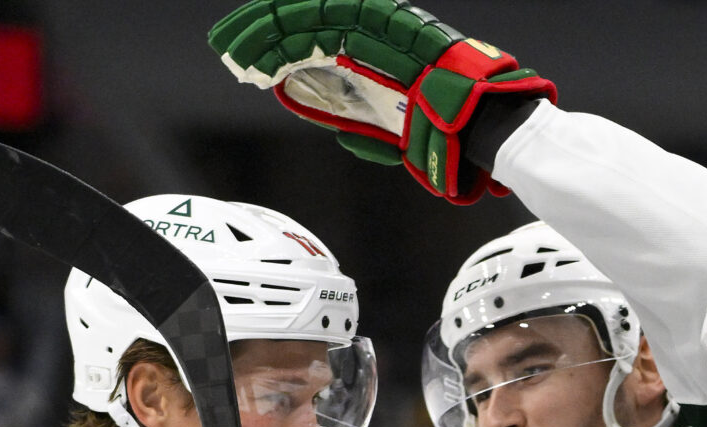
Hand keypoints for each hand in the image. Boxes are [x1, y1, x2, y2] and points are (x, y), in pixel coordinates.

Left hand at [211, 0, 555, 202]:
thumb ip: (360, 123)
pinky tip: (262, 32)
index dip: (275, 48)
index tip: (244, 63)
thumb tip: (329, 126)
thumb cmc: (450, 133)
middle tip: (225, 48)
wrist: (481, 124)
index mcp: (374, 55)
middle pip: (303, 21)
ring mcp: (377, 24)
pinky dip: (292, 19)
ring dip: (266, 27)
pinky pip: (328, 9)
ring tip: (232, 46)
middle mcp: (372, 33)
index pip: (313, 40)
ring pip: (307, 11)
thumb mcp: (394, 130)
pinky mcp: (381, 20)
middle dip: (260, 33)